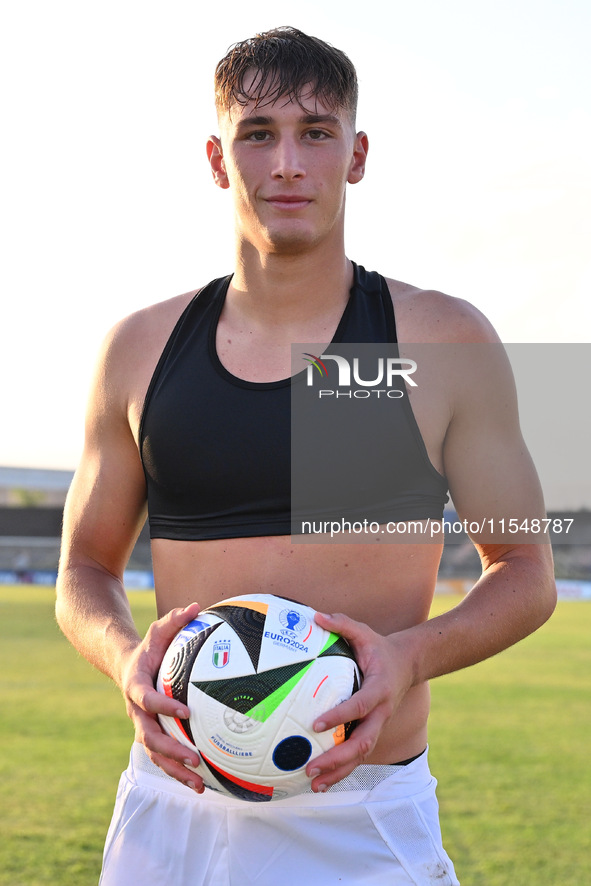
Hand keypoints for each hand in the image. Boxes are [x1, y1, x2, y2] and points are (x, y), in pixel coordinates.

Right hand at [119, 603, 204, 791]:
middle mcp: (136, 711)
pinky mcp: (152, 735)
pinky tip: (200, 785)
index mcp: (136, 685)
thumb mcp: (158, 630)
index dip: (163, 707)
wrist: (128, 666)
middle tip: (194, 757)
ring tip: (199, 784)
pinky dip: (177, 772)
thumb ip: (174, 619)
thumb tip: (195, 606)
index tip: (186, 712)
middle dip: (170, 750)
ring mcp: (142, 726)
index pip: (146, 699)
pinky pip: (162, 758)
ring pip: (154, 754)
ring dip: (174, 770)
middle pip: (148, 736)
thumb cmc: (150, 647)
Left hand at [306, 611, 413, 791]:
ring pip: (362, 755)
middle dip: (338, 757)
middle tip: (312, 764)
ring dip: (339, 771)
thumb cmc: (380, 648)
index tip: (316, 723)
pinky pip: (359, 755)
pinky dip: (342, 770)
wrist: (407, 664)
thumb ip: (343, 624)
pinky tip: (321, 780)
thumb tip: (316, 616)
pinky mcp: (373, 732)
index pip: (359, 706)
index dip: (340, 716)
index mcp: (379, 688)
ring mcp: (379, 725)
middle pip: (363, 742)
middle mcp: (381, 712)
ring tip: (314, 782)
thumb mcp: (364, 633)